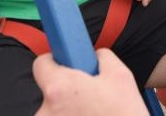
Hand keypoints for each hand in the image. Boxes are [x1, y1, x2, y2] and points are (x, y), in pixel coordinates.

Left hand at [33, 49, 147, 115]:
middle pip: (50, 92)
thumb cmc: (125, 115)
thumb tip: (94, 56)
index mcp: (59, 87)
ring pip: (55, 112)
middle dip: (67, 93)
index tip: (67, 68)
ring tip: (93, 115)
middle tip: (90, 98)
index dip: (56, 63)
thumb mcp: (121, 76)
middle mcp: (46, 111)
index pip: (41, 65)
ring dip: (68, 112)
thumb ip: (101, 58)